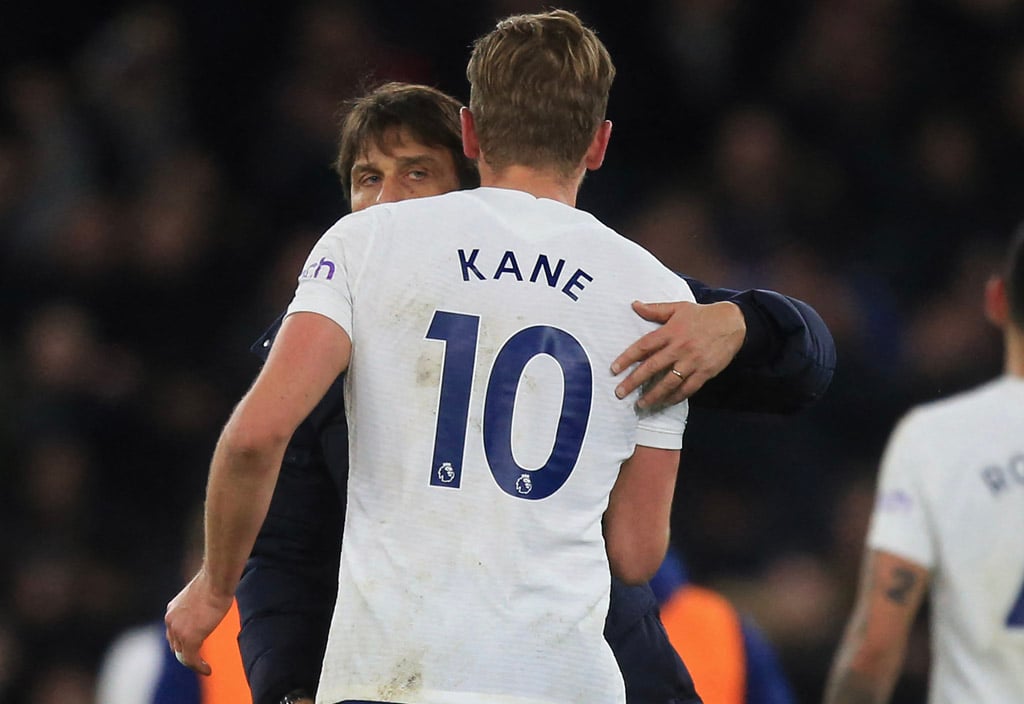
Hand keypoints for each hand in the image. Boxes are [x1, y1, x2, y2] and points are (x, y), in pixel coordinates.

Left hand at [164, 567, 232, 675]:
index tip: (193, 647)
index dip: (182, 642)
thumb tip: (206, 609)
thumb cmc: (215, 583)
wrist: (216, 581)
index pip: (174, 632)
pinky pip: (191, 659)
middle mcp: (171, 621)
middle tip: (198, 660)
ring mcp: (178, 630)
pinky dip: (199, 667)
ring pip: (183, 654)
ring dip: (193, 661)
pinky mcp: (190, 638)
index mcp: (172, 610)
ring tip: (204, 667)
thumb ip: (197, 607)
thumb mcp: (200, 595)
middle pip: (176, 644)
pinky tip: (208, 670)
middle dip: (186, 652)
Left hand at [612, 300, 744, 406]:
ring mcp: (692, 361)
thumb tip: (634, 305)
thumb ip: (655, 310)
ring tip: (640, 404)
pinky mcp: (705, 372)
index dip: (627, 358)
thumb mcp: (678, 308)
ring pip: (669, 382)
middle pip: (652, 367)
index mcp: (670, 332)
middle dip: (634, 381)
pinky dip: (675, 397)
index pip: (643, 347)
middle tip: (620, 393)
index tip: (614, 370)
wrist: (733, 322)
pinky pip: (688, 388)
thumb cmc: (702, 315)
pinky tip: (665, 403)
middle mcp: (679, 348)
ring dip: (653, 395)